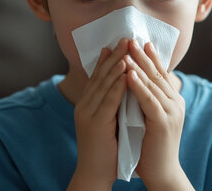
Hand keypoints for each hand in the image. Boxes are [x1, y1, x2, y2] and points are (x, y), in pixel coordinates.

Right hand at [68, 39, 128, 190]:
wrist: (94, 174)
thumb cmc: (106, 149)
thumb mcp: (109, 121)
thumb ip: (113, 104)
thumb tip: (126, 86)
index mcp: (88, 104)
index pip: (98, 76)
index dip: (108, 58)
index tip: (119, 42)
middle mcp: (85, 105)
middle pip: (100, 75)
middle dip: (114, 55)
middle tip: (125, 37)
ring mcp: (88, 113)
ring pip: (104, 84)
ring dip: (116, 64)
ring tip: (127, 48)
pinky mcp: (95, 123)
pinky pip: (109, 99)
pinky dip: (117, 84)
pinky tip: (126, 72)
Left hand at [125, 40, 192, 190]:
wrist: (162, 172)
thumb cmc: (152, 148)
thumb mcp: (150, 118)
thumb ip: (146, 102)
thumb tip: (134, 85)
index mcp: (174, 101)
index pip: (162, 74)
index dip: (152, 57)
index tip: (141, 41)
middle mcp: (176, 102)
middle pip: (158, 73)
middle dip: (144, 55)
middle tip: (132, 38)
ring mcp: (172, 111)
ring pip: (153, 83)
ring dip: (139, 65)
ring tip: (127, 50)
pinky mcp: (164, 121)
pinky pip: (149, 98)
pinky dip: (138, 85)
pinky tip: (129, 73)